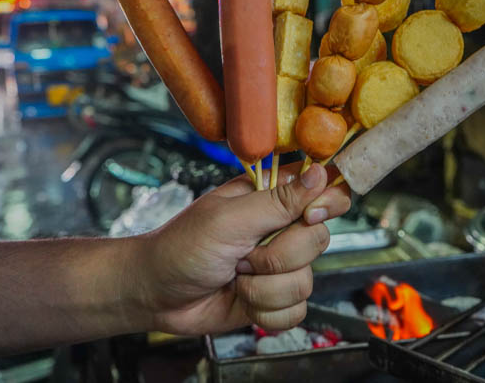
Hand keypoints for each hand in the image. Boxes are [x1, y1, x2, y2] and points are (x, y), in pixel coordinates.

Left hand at [133, 162, 350, 334]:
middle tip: (244, 254)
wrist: (156, 295)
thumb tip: (318, 173)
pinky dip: (266, 311)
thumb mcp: (229, 219)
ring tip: (236, 276)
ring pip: (307, 282)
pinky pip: (296, 310)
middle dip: (279, 257)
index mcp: (271, 196)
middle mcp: (281, 228)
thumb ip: (278, 200)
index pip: (323, 188)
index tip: (309, 216)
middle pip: (319, 240)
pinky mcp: (275, 297)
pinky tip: (242, 299)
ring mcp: (279, 265)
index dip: (327, 202)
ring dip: (265, 288)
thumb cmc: (182, 247)